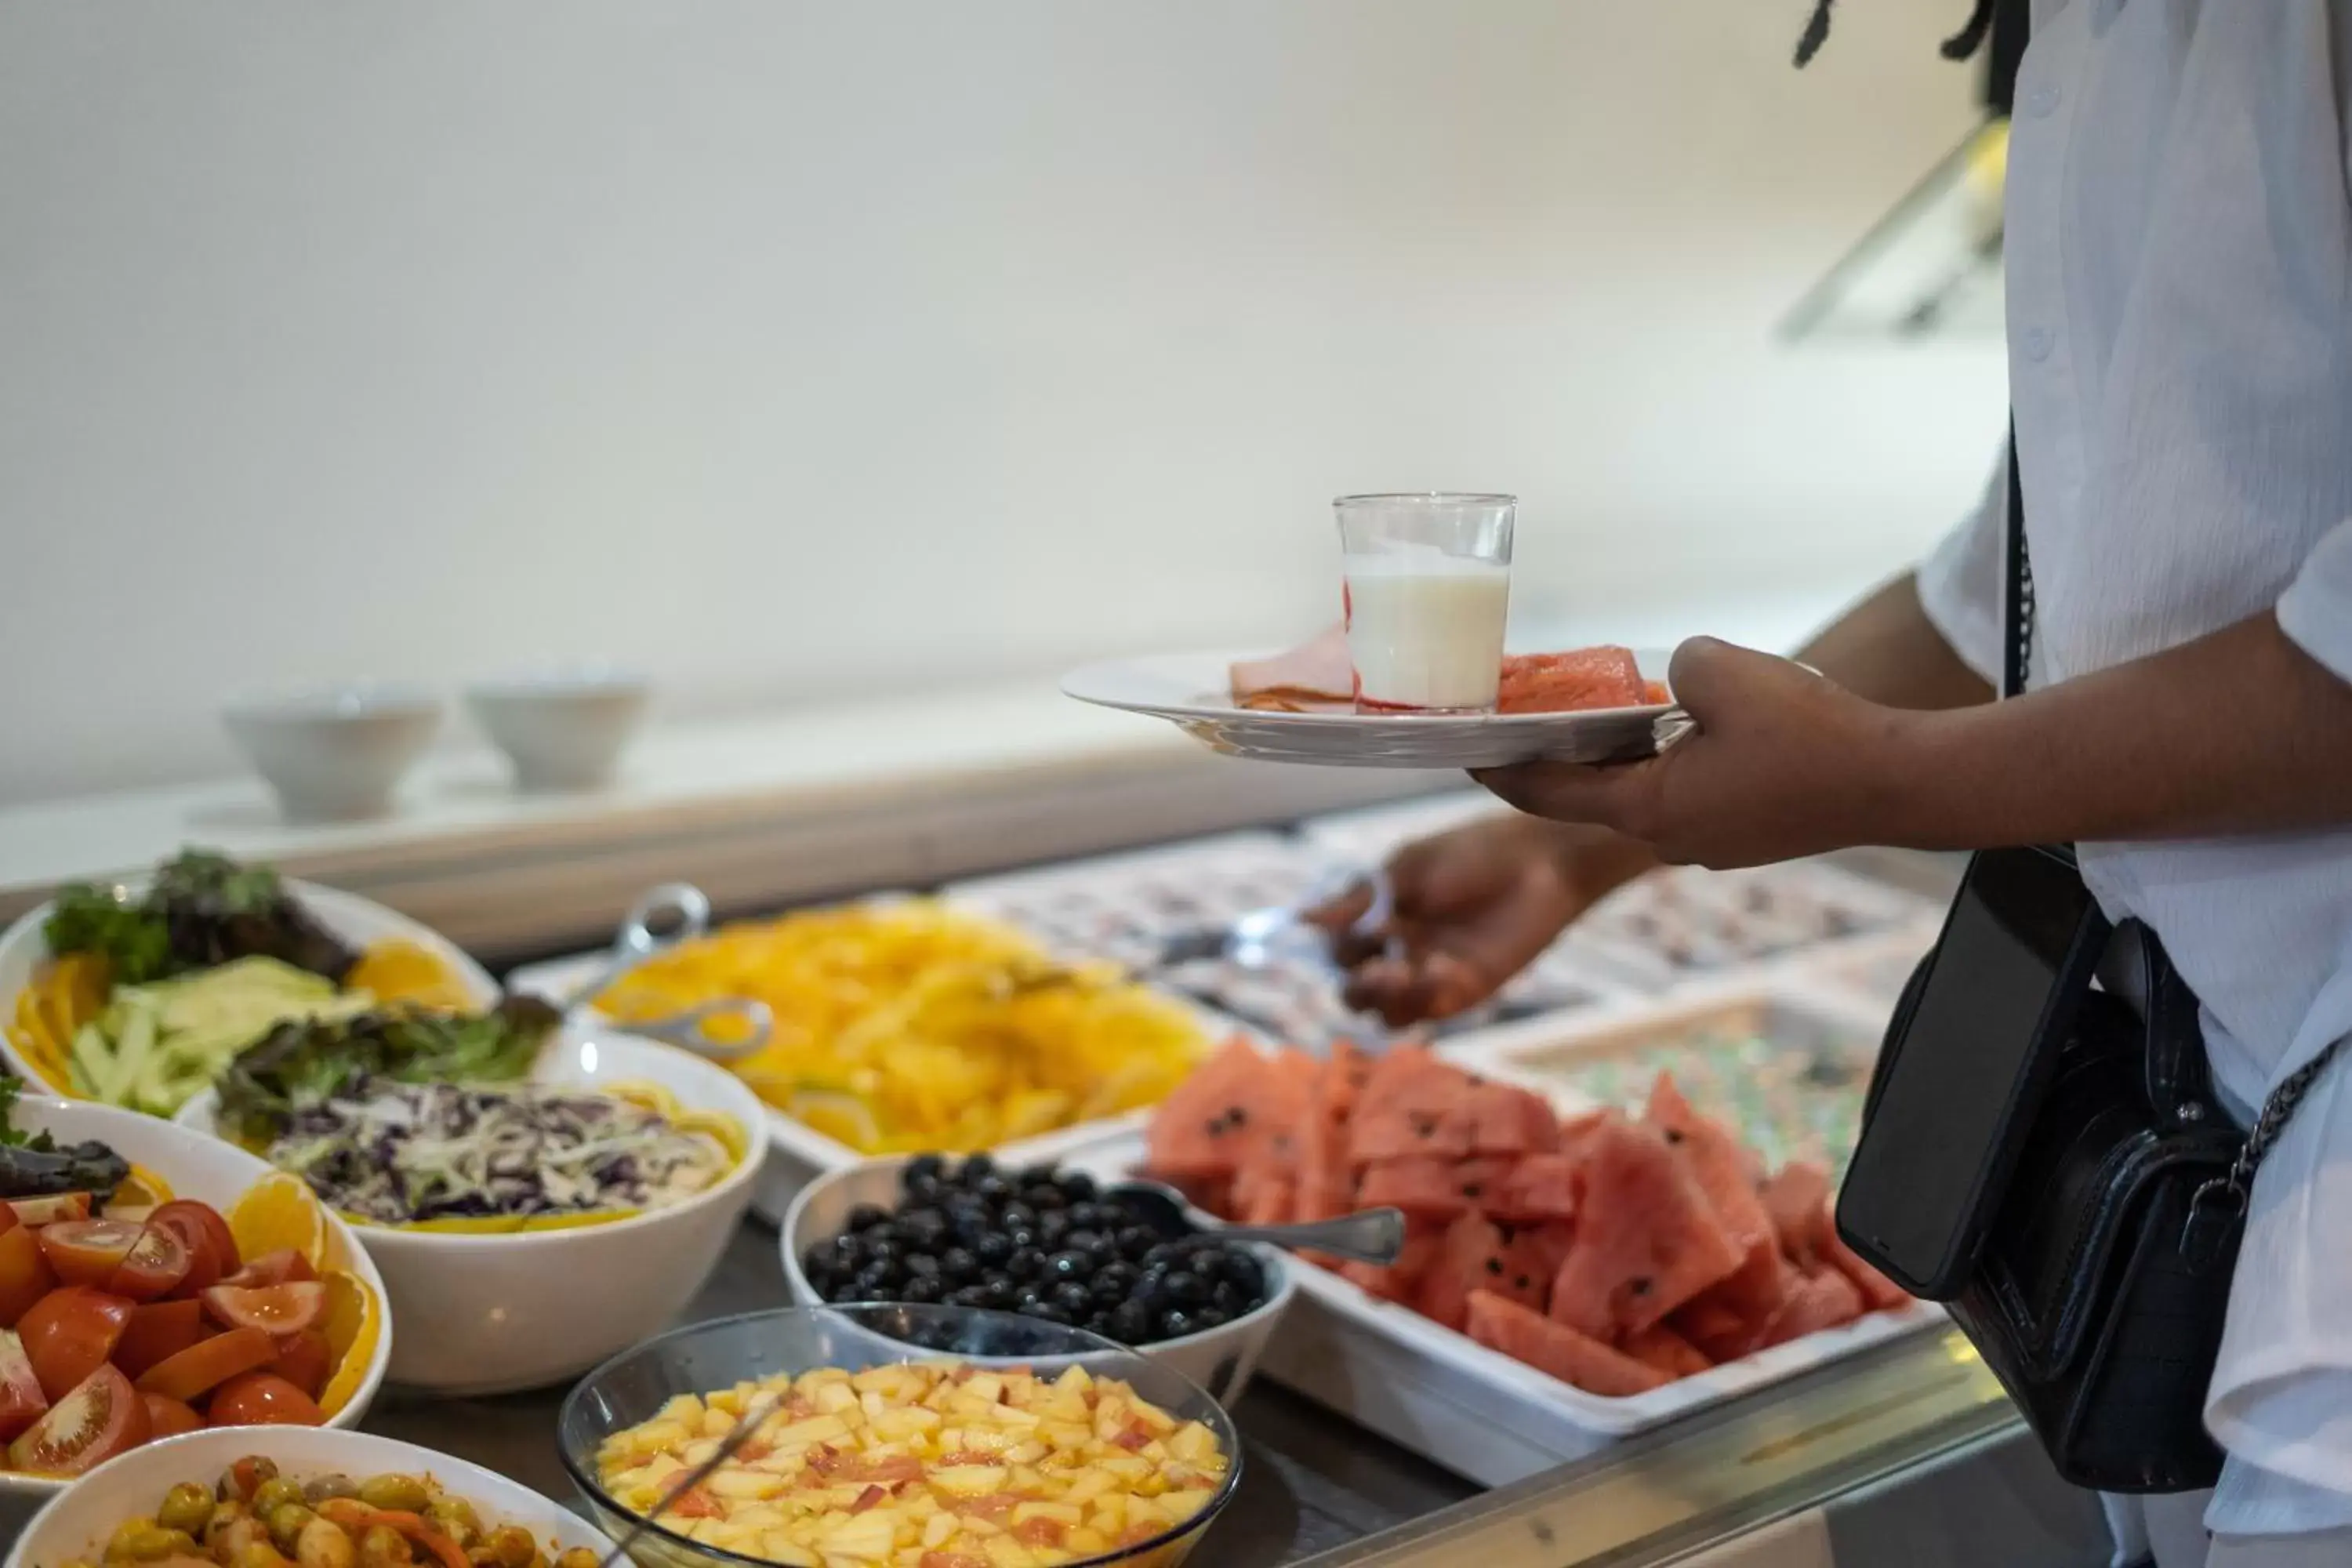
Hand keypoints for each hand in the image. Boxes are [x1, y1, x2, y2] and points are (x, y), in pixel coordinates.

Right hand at [1306, 815, 1656, 1026]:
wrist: (1539, 863)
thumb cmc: (1471, 854)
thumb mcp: (1405, 870)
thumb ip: (1356, 900)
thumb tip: (1299, 918)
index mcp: (1380, 917)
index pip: (1339, 951)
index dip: (1336, 950)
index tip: (1344, 935)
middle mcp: (1398, 951)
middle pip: (1355, 991)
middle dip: (1355, 986)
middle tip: (1375, 966)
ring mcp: (1428, 975)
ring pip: (1385, 1013)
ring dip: (1383, 1000)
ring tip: (1400, 973)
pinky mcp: (1462, 992)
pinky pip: (1426, 1013)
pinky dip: (1421, 999)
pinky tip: (1438, 970)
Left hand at [1472, 638, 1918, 868]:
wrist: (1897, 781)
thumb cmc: (1810, 734)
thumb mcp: (1722, 670)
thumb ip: (1676, 668)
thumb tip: (1680, 683)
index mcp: (1649, 809)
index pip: (1547, 793)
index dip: (1500, 768)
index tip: (1465, 748)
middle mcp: (1670, 837)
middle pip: (1592, 795)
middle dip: (1560, 755)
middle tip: (1530, 717)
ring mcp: (1711, 841)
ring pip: (1645, 793)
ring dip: (1622, 756)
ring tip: (1604, 712)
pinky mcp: (1746, 833)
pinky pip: (1688, 793)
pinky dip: (1669, 763)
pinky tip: (1681, 727)